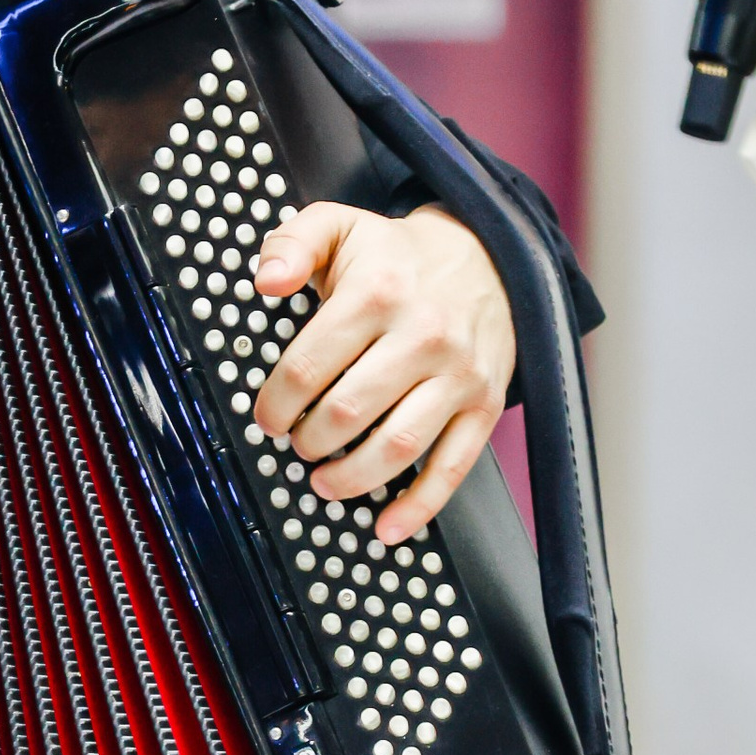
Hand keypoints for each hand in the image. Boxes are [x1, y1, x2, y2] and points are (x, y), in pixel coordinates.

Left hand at [251, 202, 514, 548]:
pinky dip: (418, 507)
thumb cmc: (397, 254)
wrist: (488, 255)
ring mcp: (460, 374)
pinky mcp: (487, 404)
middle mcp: (424, 335)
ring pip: (397, 447)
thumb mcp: (339, 226)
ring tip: (324, 480)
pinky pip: (453, 468)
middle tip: (297, 442)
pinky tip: (386, 528)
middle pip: (347, 413)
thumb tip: (266, 280)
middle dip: (308, 441)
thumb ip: (292, 243)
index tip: (268, 416)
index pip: (307, 368)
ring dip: (349, 478)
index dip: (275, 404)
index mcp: (378, 293)